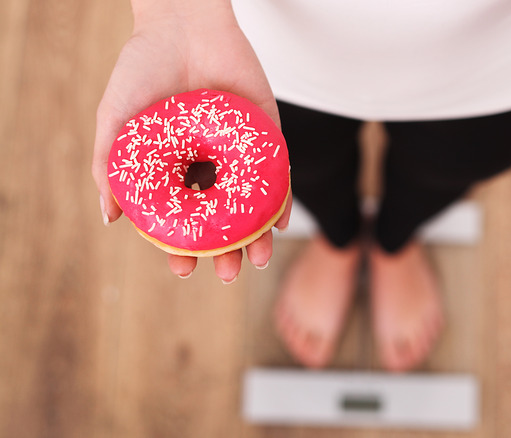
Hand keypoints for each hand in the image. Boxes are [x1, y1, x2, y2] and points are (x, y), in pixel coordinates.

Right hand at [91, 2, 290, 281]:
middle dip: (225, 251)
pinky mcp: (266, 134)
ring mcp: (239, 153)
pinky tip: (278, 224)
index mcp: (176, 169)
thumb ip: (109, 167)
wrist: (181, 24)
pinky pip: (278, 173)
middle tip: (227, 273)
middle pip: (222, 219)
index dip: (183, 247)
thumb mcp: (116, 120)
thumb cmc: (142, 70)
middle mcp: (209, 166)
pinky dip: (281, 200)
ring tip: (254, 260)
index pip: (183, 218)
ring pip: (251, 204)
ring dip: (255, 236)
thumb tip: (110, 218)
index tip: (183, 269)